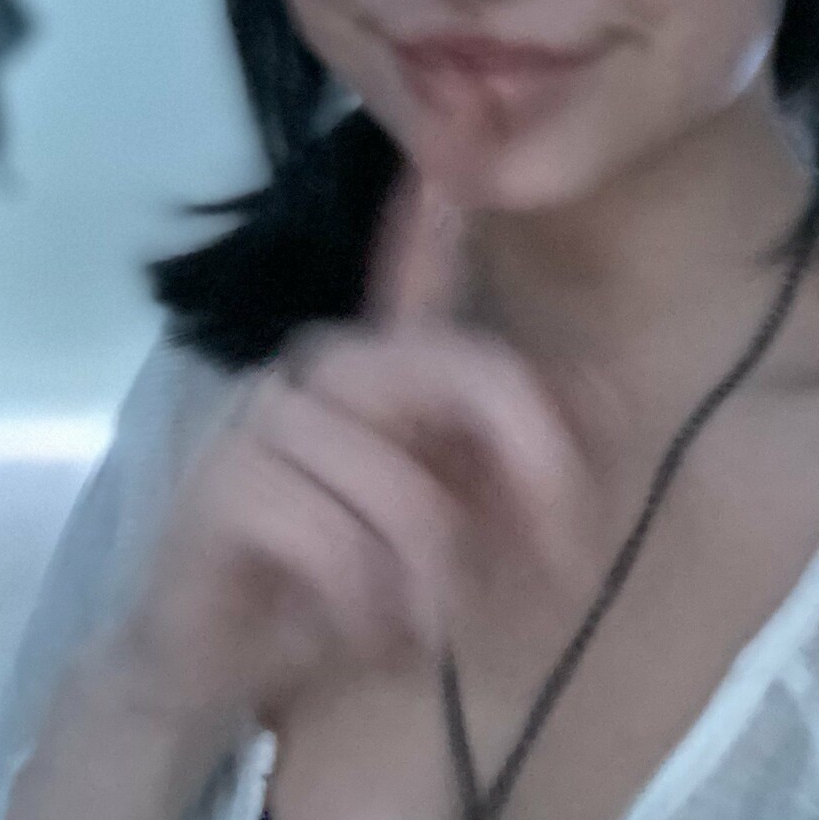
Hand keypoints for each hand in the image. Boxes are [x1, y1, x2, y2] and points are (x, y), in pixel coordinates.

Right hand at [114, 83, 600, 819]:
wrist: (205, 665)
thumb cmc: (339, 585)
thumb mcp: (451, 524)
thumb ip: (518, 463)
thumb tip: (612, 394)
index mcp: (387, 363)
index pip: (415, 261)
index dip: (437, 211)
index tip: (452, 154)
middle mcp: (331, 364)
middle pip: (468, 374)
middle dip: (539, 473)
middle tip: (565, 567)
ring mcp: (273, 416)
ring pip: (409, 494)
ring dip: (439, 586)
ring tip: (424, 626)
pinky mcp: (227, 483)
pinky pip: (338, 543)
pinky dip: (369, 609)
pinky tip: (356, 632)